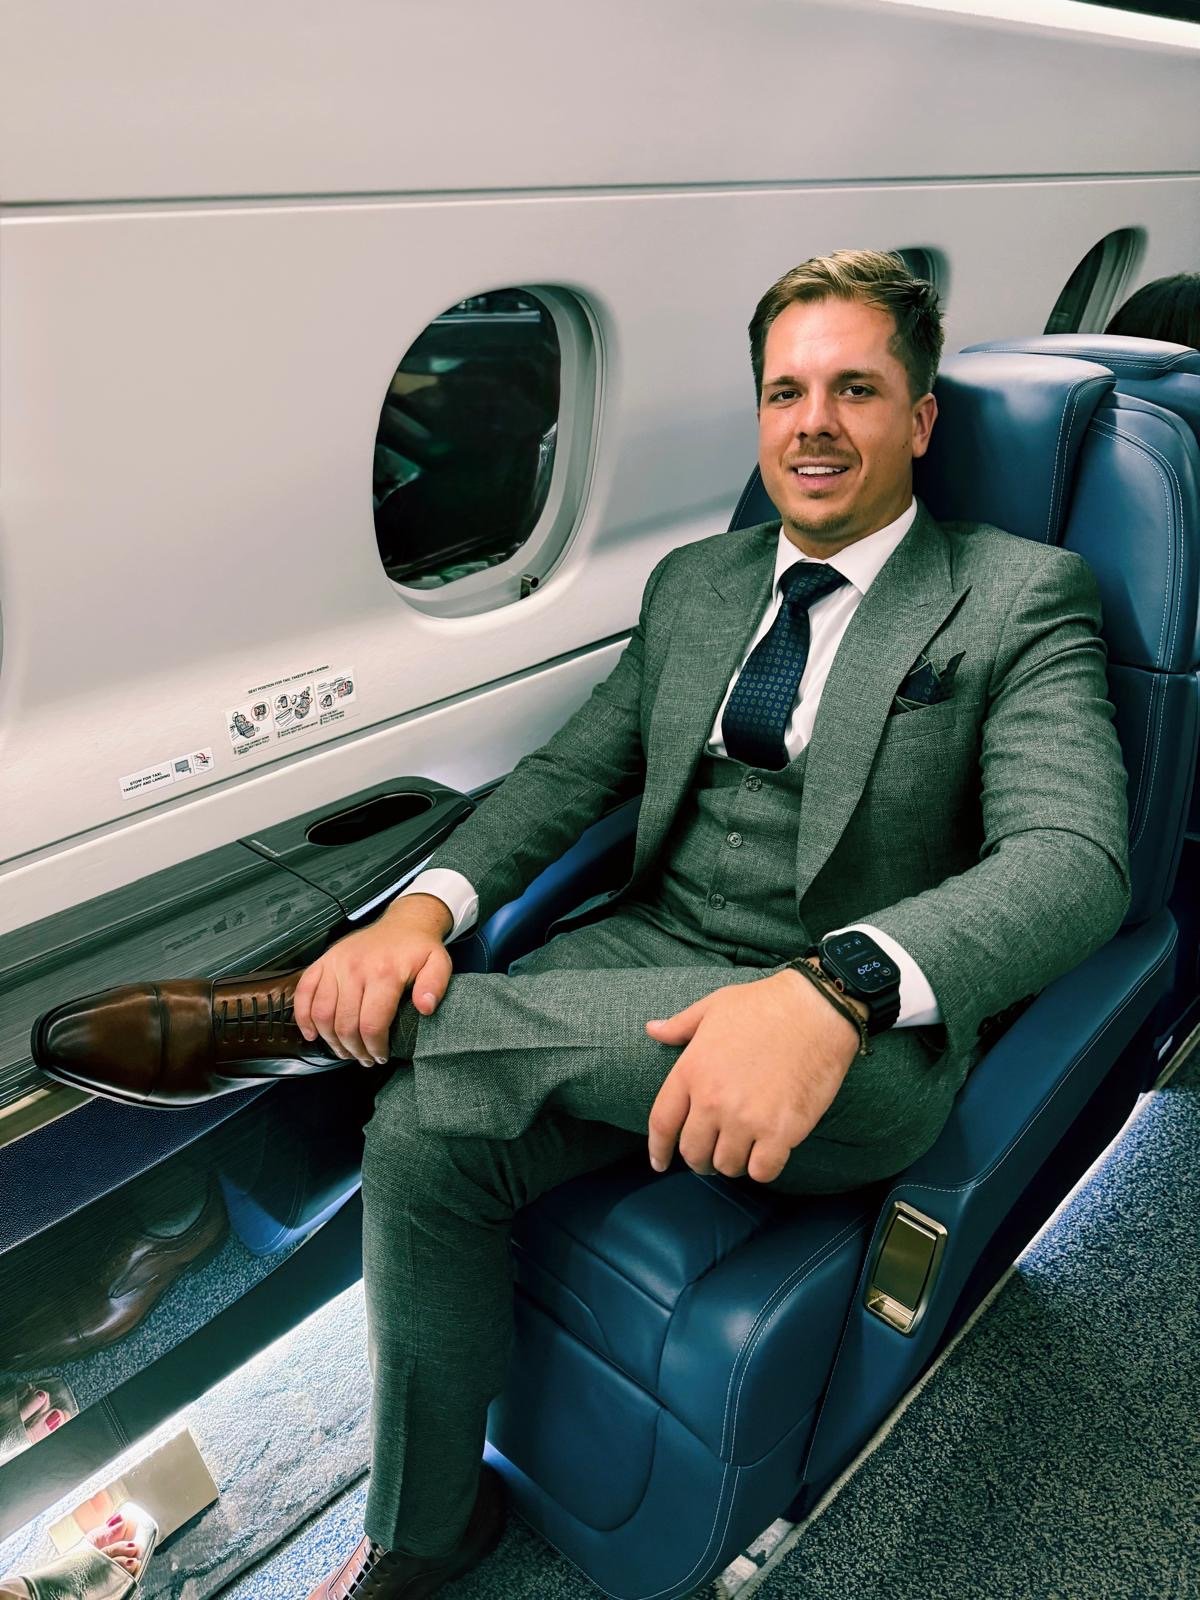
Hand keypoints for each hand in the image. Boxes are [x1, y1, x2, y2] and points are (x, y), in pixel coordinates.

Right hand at [292, 893, 452, 1065]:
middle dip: (354, 1050)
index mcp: (384, 972)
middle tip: (364, 1059)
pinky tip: (312, 1034)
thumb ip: (435, 986)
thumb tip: (425, 1008)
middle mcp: (354, 968)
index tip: (381, 1056)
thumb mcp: (439, 964)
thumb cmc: (419, 949)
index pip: (371, 1024)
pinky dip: (303, 1018)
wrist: (402, 923)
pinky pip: (303, 993)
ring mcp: (335, 964)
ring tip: (345, 1051)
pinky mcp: (323, 961)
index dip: (375, 1048)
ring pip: (322, 1014)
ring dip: (331, 1040)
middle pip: (345, 1024)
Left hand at [643, 968, 861, 1183]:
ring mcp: (746, 1118)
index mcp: (691, 1071)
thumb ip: (680, 1026)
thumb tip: (652, 1029)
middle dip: (700, 1159)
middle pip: (693, 1152)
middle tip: (713, 1154)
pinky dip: (763, 1167)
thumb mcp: (713, 1007)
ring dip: (733, 1162)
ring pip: (727, 1166)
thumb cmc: (765, 1004)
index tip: (660, 1162)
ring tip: (744, 1150)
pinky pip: (762, 1171)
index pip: (661, 1124)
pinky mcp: (781, 1131)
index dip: (658, 1149)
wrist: (817, 1008)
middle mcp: (713, 1100)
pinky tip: (769, 1153)